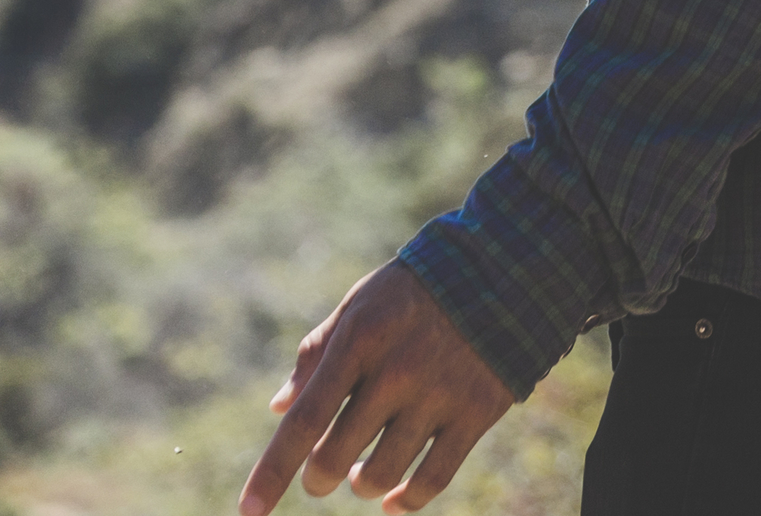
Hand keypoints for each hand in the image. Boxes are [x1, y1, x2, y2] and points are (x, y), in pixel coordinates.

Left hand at [239, 264, 516, 514]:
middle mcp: (397, 372)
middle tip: (323, 473)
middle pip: (334, 457)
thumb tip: (279, 407)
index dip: (272, 472)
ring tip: (362, 475)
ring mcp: (439, 395)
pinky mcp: (476, 412)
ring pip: (379, 475)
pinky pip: (432, 480)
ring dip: (361, 485)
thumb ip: (318, 353)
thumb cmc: (420, 290)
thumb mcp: (362, 304)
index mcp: (360, 342)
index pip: (304, 421)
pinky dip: (405, 501)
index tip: (249, 511)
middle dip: (318, 477)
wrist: (512, 268)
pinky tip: (393, 501)